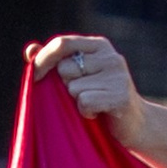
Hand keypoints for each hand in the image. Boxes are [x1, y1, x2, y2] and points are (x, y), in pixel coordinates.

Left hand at [31, 33, 145, 146]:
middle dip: (65, 86)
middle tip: (82, 94)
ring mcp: (117, 75)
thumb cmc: (99, 98)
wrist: (136, 124)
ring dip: (76, 102)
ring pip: (72, 88)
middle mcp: (110, 56)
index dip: (43, 59)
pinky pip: (84, 102)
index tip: (35, 77)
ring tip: (93, 104)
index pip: (62, 43)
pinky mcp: (120, 95)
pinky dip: (85, 112)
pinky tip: (98, 113)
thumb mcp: (77, 77)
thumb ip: (54, 62)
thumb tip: (30, 50)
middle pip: (64, 68)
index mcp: (98, 46)